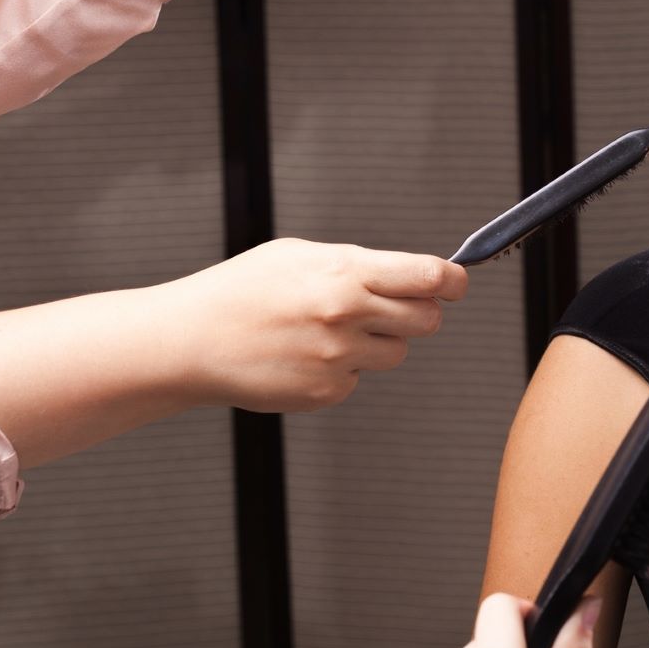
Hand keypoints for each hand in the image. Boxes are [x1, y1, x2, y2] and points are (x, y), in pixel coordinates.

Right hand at [159, 238, 468, 412]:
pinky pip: (359, 378)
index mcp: (345, 272)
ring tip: (330, 330)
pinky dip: (342, 369)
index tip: (457, 283)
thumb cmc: (245, 290)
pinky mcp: (327, 391)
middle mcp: (348, 314)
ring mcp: (338, 357)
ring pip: (397, 352)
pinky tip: (303, 355)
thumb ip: (361, 264)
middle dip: (419, 312)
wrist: (190, 340)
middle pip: (427, 319)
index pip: (428, 276)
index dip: (453, 281)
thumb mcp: (301, 256)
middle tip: (390, 308)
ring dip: (378, 342)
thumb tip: (416, 274)